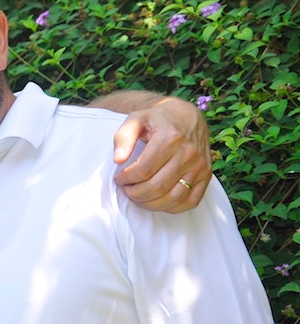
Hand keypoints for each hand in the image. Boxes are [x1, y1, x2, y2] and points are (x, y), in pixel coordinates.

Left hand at [113, 97, 211, 212]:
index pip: (144, 169)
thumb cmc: (157, 119)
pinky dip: (172, 207)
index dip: (127, 178)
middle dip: (135, 193)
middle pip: (157, 186)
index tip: (119, 178)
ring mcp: (200, 166)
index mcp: (170, 137)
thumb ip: (123, 138)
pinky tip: (157, 201)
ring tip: (138, 196)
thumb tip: (118, 160)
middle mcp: (188, 153)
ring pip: (173, 197)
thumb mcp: (136, 119)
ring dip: (151, 203)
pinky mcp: (206, 175)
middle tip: (126, 189)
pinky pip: (191, 201)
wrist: (187, 116)